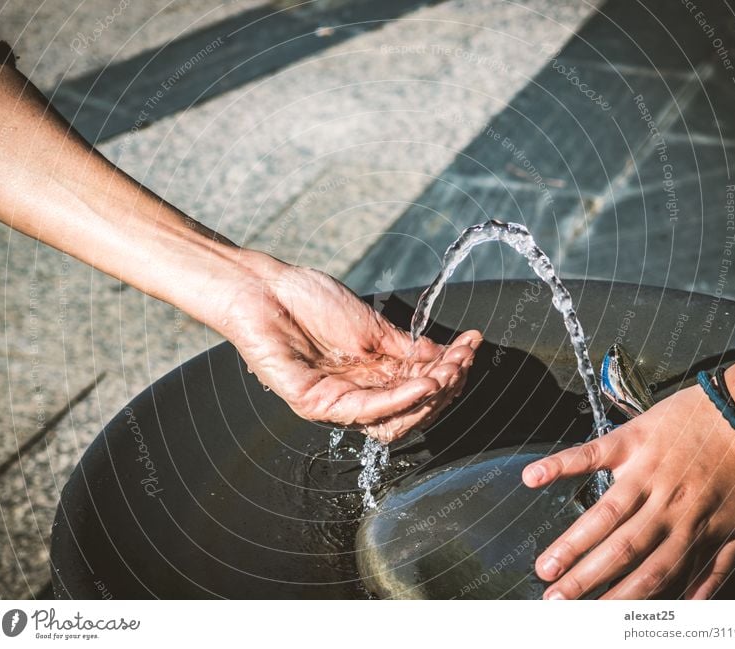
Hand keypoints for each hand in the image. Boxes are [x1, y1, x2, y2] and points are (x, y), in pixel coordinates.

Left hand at [214, 256, 481, 441]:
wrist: (263, 289)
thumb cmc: (308, 301)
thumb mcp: (370, 325)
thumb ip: (405, 347)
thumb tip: (445, 357)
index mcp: (370, 378)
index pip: (418, 388)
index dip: (448, 372)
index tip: (471, 346)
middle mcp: (356, 396)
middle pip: (413, 409)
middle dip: (445, 386)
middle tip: (464, 360)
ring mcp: (335, 404)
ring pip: (395, 417)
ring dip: (429, 396)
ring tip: (449, 372)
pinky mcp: (315, 404)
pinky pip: (365, 411)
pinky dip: (400, 399)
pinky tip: (425, 382)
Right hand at [522, 382, 734, 598]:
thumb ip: (714, 569)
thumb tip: (691, 607)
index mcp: (693, 530)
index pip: (652, 576)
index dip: (620, 600)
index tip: (592, 618)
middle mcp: (667, 505)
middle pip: (621, 550)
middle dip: (585, 580)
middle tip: (554, 601)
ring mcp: (645, 471)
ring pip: (604, 513)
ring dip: (572, 543)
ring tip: (544, 566)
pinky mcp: (630, 440)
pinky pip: (591, 453)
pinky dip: (559, 464)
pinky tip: (533, 478)